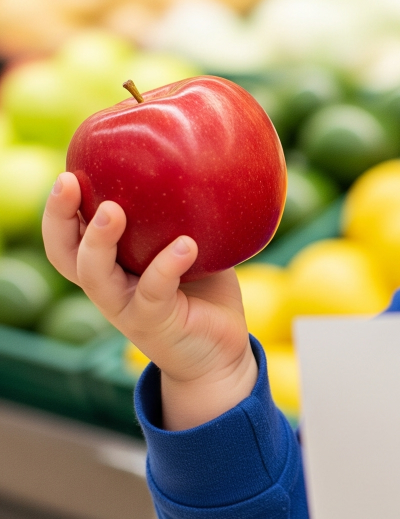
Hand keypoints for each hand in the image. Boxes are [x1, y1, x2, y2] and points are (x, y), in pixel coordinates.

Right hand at [43, 172, 257, 430]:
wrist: (221, 354)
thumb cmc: (204, 294)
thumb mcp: (192, 248)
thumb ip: (186, 218)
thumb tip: (203, 164)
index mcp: (112, 268)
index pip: (69, 238)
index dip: (59, 210)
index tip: (67, 173)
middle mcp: (110, 288)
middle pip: (66, 254)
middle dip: (60, 217)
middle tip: (69, 181)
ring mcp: (128, 308)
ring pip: (95, 275)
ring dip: (100, 241)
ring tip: (114, 210)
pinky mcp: (155, 324)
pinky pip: (154, 291)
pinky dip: (167, 265)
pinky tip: (187, 245)